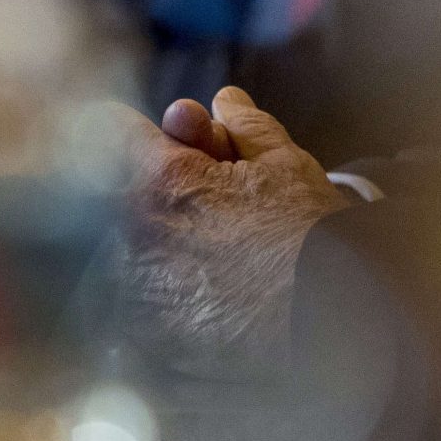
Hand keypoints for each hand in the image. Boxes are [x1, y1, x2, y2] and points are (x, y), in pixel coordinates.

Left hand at [117, 87, 346, 361]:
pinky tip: (219, 295)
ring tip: (229, 257)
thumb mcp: (286, 165)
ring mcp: (139, 293)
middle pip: (128, 192)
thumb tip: (225, 101)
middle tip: (224, 205)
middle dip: (167, 191)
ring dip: (168, 243)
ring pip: (136, 245)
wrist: (330, 324)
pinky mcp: (147, 338)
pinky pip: (145, 299)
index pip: (110, 130)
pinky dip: (173, 293)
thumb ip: (245, 127)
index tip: (171, 144)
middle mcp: (135, 237)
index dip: (144, 132)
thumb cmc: (309, 235)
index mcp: (161, 184)